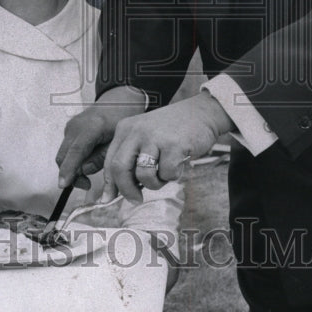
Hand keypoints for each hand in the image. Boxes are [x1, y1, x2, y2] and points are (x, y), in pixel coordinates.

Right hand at [56, 85, 146, 188]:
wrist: (118, 100)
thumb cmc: (122, 118)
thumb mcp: (118, 140)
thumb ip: (102, 157)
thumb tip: (84, 171)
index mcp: (92, 127)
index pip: (76, 151)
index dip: (68, 169)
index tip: (63, 184)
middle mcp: (76, 126)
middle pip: (64, 156)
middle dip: (70, 174)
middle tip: (86, 184)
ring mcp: (70, 127)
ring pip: (63, 155)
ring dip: (71, 168)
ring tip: (89, 175)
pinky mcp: (69, 130)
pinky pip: (67, 150)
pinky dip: (72, 160)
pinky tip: (87, 162)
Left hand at [102, 92, 232, 202]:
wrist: (201, 113)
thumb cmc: (171, 131)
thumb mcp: (145, 138)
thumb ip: (130, 159)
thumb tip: (113, 192)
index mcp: (125, 129)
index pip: (110, 161)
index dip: (109, 184)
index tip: (110, 199)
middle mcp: (136, 131)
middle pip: (119, 168)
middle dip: (127, 190)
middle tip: (137, 199)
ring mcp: (154, 137)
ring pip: (144, 175)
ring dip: (155, 183)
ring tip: (165, 173)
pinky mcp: (173, 145)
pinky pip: (168, 174)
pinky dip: (174, 175)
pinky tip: (179, 162)